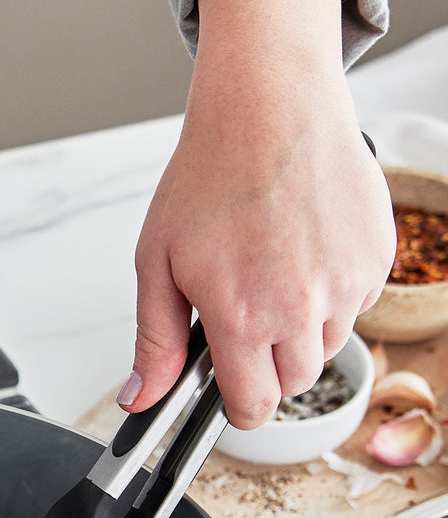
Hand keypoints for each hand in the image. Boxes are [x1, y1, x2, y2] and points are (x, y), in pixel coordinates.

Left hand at [125, 0, 395, 429]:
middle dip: (266, 367)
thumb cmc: (210, 177)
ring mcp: (346, 283)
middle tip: (243, 321)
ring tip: (270, 277)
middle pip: (292, 383)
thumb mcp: (158, 265)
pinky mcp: (377, 256)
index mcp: (243, 317)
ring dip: (300, 332)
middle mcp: (301, 308)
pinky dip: (332, 294)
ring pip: (327, 346)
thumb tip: (141, 400)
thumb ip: (154, 342)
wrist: (269, 108)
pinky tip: (302, 255)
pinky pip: (357, 304)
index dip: (238, 409)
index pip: (253, 407)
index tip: (231, 397)